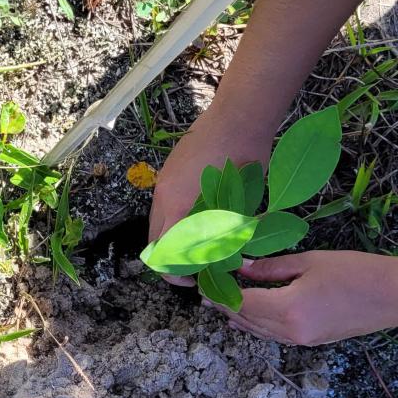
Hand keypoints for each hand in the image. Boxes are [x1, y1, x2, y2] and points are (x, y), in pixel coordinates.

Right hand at [148, 108, 272, 283]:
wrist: (239, 116)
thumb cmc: (243, 159)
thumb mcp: (239, 204)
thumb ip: (225, 235)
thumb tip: (224, 261)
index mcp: (176, 205)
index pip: (163, 252)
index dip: (175, 273)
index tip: (195, 280)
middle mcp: (163, 193)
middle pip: (154, 240)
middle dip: (171, 260)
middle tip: (197, 269)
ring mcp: (164, 179)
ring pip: (159, 221)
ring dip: (174, 239)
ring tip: (201, 246)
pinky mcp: (171, 170)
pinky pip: (166, 203)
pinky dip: (177, 219)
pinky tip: (201, 220)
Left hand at [214, 251, 397, 345]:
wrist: (394, 296)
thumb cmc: (355, 271)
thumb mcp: (309, 262)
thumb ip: (271, 268)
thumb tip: (241, 266)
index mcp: (289, 309)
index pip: (243, 303)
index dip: (220, 294)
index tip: (204, 282)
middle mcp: (292, 331)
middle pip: (247, 321)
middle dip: (224, 307)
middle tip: (205, 292)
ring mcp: (302, 341)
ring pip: (260, 332)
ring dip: (238, 319)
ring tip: (219, 305)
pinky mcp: (311, 342)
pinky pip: (275, 336)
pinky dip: (257, 326)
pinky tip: (248, 318)